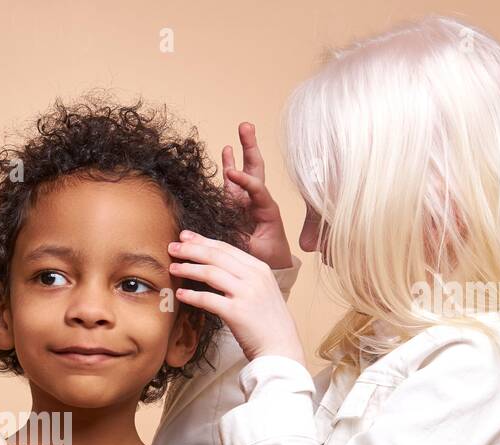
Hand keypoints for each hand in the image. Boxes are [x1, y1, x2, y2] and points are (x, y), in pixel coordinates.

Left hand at [168, 230, 305, 365]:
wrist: (281, 348)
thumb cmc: (267, 322)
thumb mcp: (261, 290)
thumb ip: (244, 276)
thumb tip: (216, 266)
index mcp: (260, 268)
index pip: (227, 248)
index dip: (203, 241)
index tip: (185, 237)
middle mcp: (255, 277)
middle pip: (216, 256)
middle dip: (191, 249)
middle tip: (172, 247)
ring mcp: (247, 293)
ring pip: (211, 273)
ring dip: (188, 269)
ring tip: (173, 268)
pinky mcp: (237, 312)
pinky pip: (208, 299)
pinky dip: (191, 296)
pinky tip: (180, 294)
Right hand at [222, 122, 292, 270]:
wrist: (272, 265)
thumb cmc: (268, 258)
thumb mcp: (258, 252)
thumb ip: (244, 242)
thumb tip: (228, 232)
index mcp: (267, 209)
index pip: (256, 188)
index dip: (244, 180)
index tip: (231, 173)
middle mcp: (257, 200)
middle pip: (256, 168)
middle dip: (251, 147)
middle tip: (246, 126)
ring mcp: (245, 200)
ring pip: (244, 171)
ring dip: (242, 150)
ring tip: (243, 128)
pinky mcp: (235, 205)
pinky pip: (231, 183)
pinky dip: (229, 166)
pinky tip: (227, 149)